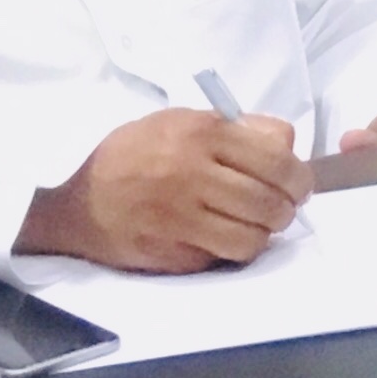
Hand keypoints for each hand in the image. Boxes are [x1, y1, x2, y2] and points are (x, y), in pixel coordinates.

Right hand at [21, 108, 309, 270]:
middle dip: (287, 208)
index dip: (298, 177)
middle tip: (283, 208)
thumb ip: (237, 128)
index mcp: (201, 133)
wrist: (77, 203)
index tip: (299, 184)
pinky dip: (233, 250)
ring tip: (256, 225)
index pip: (277, 159)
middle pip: (270, 201)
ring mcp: (180, 218)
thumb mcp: (180, 121)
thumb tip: (287, 145)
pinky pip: (224, 256)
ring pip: (253, 237)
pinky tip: (224, 237)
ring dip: (264, 234)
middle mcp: (193, 174)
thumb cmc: (134, 155)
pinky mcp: (171, 253)